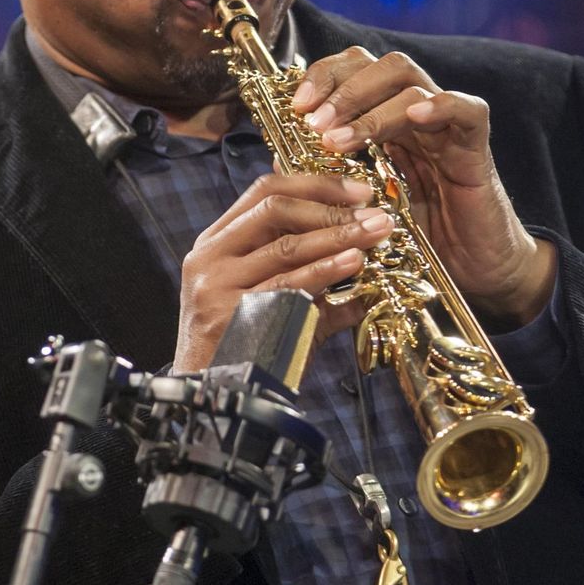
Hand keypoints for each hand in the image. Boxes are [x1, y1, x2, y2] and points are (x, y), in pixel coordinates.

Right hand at [173, 173, 395, 372]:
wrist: (211, 400)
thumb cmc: (245, 346)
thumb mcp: (272, 297)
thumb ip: (310, 271)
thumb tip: (364, 252)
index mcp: (217, 241)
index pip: (265, 191)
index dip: (315, 184)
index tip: (358, 192)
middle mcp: (209, 255)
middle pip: (273, 208)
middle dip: (330, 206)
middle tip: (373, 212)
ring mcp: (214, 283)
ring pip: (283, 245)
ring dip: (336, 236)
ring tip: (373, 234)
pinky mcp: (227, 313)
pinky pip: (284, 284)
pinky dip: (323, 270)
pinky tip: (352, 263)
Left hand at [290, 48, 555, 328]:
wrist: (474, 274)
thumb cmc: (417, 241)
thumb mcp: (360, 207)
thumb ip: (325, 178)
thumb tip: (277, 157)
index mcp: (385, 122)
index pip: (354, 70)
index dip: (323, 77)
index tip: (297, 108)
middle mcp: (415, 115)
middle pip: (381, 64)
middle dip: (341, 87)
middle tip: (313, 122)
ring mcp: (446, 127)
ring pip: (412, 81)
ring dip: (369, 107)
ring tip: (339, 141)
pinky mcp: (477, 148)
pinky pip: (466, 109)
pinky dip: (439, 105)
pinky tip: (413, 118)